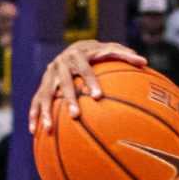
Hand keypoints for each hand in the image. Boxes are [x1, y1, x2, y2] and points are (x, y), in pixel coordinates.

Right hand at [29, 39, 148, 131]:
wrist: (74, 47)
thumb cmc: (98, 53)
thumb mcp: (110, 50)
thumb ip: (126, 55)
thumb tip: (145, 61)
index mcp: (77, 55)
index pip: (84, 68)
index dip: (90, 81)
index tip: (97, 97)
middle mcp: (60, 64)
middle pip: (63, 83)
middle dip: (69, 99)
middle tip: (76, 115)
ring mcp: (49, 75)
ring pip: (44, 93)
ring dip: (45, 111)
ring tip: (48, 129)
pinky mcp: (42, 85)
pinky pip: (35, 101)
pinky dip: (34, 115)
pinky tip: (34, 132)